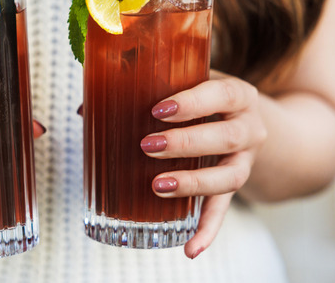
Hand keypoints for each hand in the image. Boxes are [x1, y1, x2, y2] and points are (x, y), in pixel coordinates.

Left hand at [142, 70, 267, 258]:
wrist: (244, 120)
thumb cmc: (205, 99)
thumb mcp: (188, 85)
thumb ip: (146, 90)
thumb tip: (85, 109)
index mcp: (238, 96)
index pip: (223, 94)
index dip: (194, 103)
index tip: (158, 109)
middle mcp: (249, 128)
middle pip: (226, 138)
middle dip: (186, 143)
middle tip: (148, 146)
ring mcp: (245, 161)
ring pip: (229, 177)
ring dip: (194, 183)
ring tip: (158, 186)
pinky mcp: (235, 188)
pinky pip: (223, 211)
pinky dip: (207, 231)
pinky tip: (189, 248)